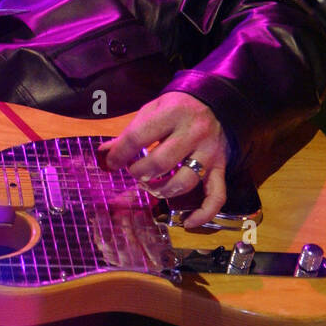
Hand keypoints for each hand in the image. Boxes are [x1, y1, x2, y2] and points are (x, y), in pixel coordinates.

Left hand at [98, 92, 228, 229]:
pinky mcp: (221, 167)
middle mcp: (194, 132)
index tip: (111, 162)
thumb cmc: (176, 109)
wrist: (214, 102)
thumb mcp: (151, 111)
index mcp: (173, 113)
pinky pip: (216, 195)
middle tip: (133, 172)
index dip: (119, 154)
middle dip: (139, 172)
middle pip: (160, 163)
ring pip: (184, 182)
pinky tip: (187, 222)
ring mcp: (210, 152)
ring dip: (161, 190)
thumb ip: (129, 134)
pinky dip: (203, 213)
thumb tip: (104, 154)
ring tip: (150, 185)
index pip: (138, 138)